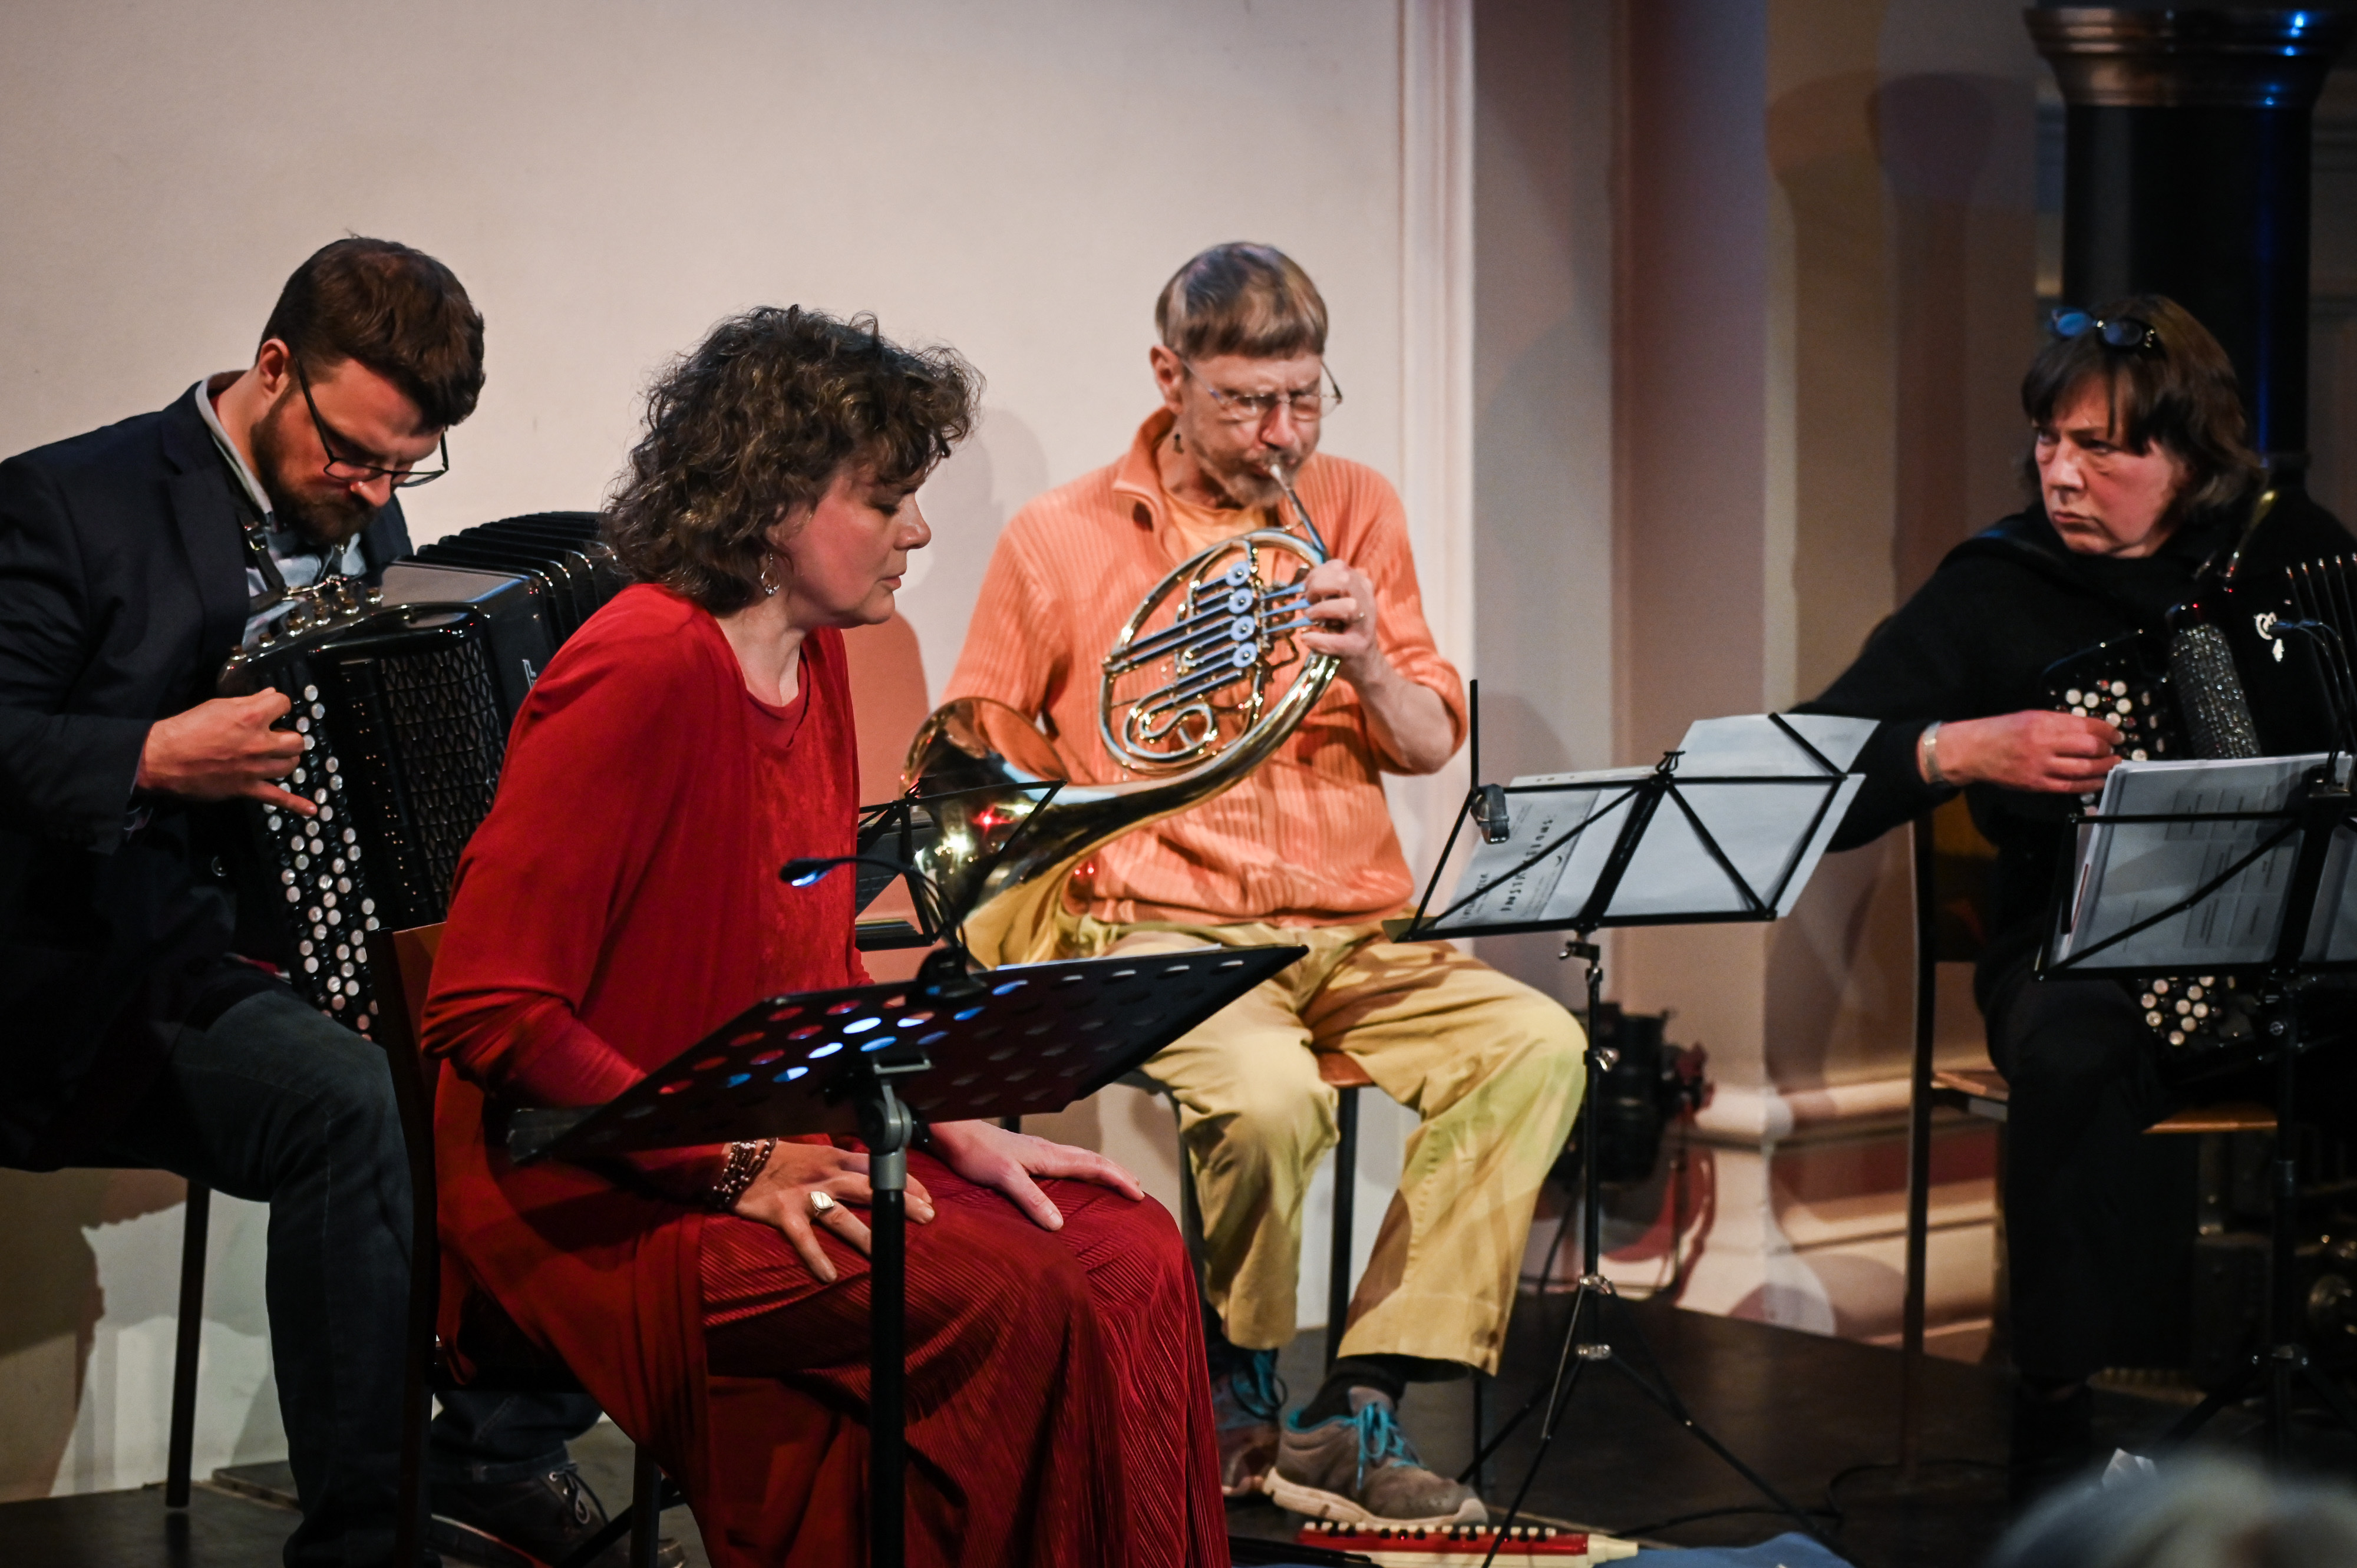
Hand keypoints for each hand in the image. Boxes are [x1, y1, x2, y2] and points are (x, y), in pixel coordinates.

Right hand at [135, 691, 313, 813]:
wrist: (162, 758)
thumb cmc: (187, 727)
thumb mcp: (217, 706)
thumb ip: (248, 701)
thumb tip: (271, 695)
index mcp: (252, 717)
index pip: (284, 704)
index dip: (278, 705)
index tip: (270, 709)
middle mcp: (260, 743)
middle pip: (296, 740)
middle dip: (288, 736)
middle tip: (274, 736)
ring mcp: (256, 769)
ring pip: (291, 764)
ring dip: (285, 759)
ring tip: (274, 756)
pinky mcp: (247, 788)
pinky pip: (278, 798)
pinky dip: (296, 805)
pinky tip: (312, 811)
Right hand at [731, 1141, 936, 1282]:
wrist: (735, 1159)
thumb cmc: (778, 1158)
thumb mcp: (816, 1153)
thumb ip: (843, 1163)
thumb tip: (871, 1173)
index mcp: (835, 1157)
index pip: (878, 1167)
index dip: (905, 1180)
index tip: (928, 1196)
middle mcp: (825, 1175)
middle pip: (870, 1188)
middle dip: (901, 1202)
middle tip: (929, 1216)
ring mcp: (805, 1195)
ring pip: (842, 1215)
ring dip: (865, 1235)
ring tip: (887, 1254)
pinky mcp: (783, 1213)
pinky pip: (803, 1238)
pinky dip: (816, 1257)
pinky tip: (829, 1276)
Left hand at [923, 1120, 1144, 1231]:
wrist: (953, 1131)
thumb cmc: (975, 1151)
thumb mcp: (1004, 1177)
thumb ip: (1031, 1199)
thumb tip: (1058, 1224)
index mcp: (1049, 1155)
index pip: (1094, 1166)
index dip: (1118, 1179)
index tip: (1139, 1193)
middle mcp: (1048, 1151)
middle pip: (1093, 1160)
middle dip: (1118, 1173)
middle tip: (1138, 1188)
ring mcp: (1038, 1152)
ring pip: (1080, 1159)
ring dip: (1102, 1171)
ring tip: (1115, 1182)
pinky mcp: (1027, 1156)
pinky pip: (1066, 1163)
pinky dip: (1082, 1171)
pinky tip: (1075, 1180)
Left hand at [1298, 559, 1382, 678]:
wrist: (1362, 663)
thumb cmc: (1343, 630)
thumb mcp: (1335, 604)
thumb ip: (1321, 591)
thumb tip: (1299, 587)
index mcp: (1360, 585)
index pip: (1338, 566)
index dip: (1316, 574)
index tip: (1305, 588)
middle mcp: (1367, 600)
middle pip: (1343, 579)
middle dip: (1318, 588)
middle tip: (1307, 602)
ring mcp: (1366, 624)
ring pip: (1349, 606)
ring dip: (1321, 610)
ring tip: (1310, 619)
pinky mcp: (1358, 646)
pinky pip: (1336, 640)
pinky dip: (1316, 639)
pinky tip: (1307, 638)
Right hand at [1927, 710, 2121, 792]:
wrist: (1973, 751)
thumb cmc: (2001, 731)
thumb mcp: (2029, 716)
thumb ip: (2057, 722)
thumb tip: (2087, 729)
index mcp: (2043, 722)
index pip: (2085, 725)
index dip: (2107, 730)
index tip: (2116, 734)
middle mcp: (2044, 743)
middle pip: (2089, 747)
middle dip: (2107, 749)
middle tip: (2115, 749)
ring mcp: (2041, 766)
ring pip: (2083, 769)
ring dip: (2103, 767)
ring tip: (2112, 763)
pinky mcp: (2037, 784)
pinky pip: (2069, 787)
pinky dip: (2088, 785)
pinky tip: (2099, 781)